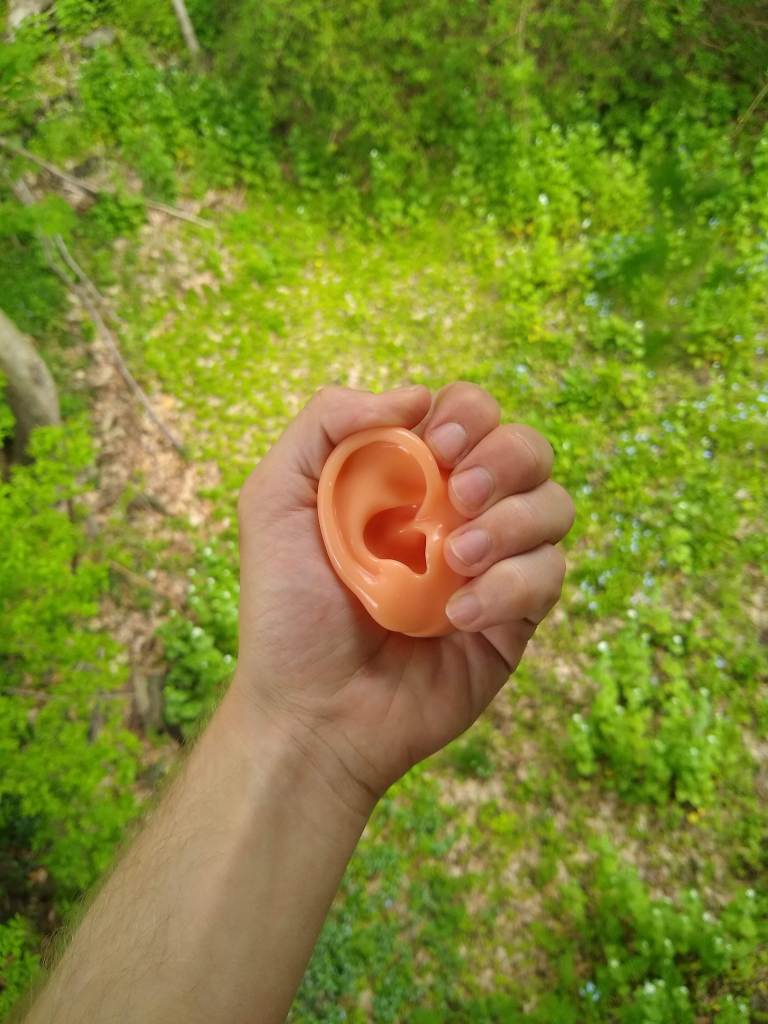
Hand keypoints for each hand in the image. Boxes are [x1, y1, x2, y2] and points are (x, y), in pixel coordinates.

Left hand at [233, 383, 573, 813]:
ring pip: (554, 505)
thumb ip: (326, 423)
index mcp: (409, 475)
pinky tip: (458, 615)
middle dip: (503, 458)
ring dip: (513, 521)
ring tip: (457, 558)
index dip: (467, 413)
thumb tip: (414, 397)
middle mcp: (459, 512)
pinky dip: (511, 585)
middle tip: (458, 495)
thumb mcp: (275, 498)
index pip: (468, 413)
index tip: (436, 444)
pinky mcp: (515, 618)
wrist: (310, 711)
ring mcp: (493, 564)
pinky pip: (551, 575)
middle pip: (526, 450)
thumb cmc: (288, 608)